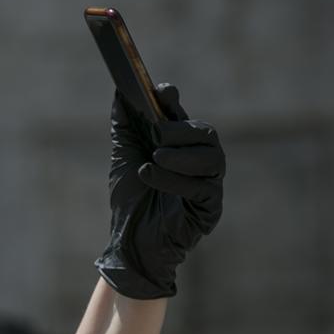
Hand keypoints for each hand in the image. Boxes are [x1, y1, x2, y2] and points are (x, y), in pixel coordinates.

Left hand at [95, 84, 224, 298]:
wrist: (129, 242)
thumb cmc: (130, 200)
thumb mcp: (124, 157)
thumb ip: (125, 125)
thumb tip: (121, 90)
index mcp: (181, 146)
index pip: (184, 117)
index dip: (174, 102)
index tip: (162, 91)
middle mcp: (200, 161)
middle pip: (206, 133)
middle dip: (179, 130)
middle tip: (155, 136)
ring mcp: (208, 184)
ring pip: (211, 157)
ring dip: (180, 155)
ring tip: (154, 158)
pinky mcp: (210, 208)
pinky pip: (203, 187)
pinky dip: (176, 179)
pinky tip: (151, 176)